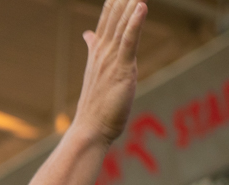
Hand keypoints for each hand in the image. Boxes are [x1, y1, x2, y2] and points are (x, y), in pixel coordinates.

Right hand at [71, 0, 146, 143]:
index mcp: (97, 53)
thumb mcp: (95, 71)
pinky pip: (128, 41)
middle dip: (120, 0)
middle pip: (113, 18)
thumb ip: (94, 49)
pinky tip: (140, 7)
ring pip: (122, 25)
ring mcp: (111, 60)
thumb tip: (88, 34)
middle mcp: (102, 53)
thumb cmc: (95, 105)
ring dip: (129, 5)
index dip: (113, 3)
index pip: (106, 21)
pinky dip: (134, 23)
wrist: (90, 128)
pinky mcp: (121, 69)